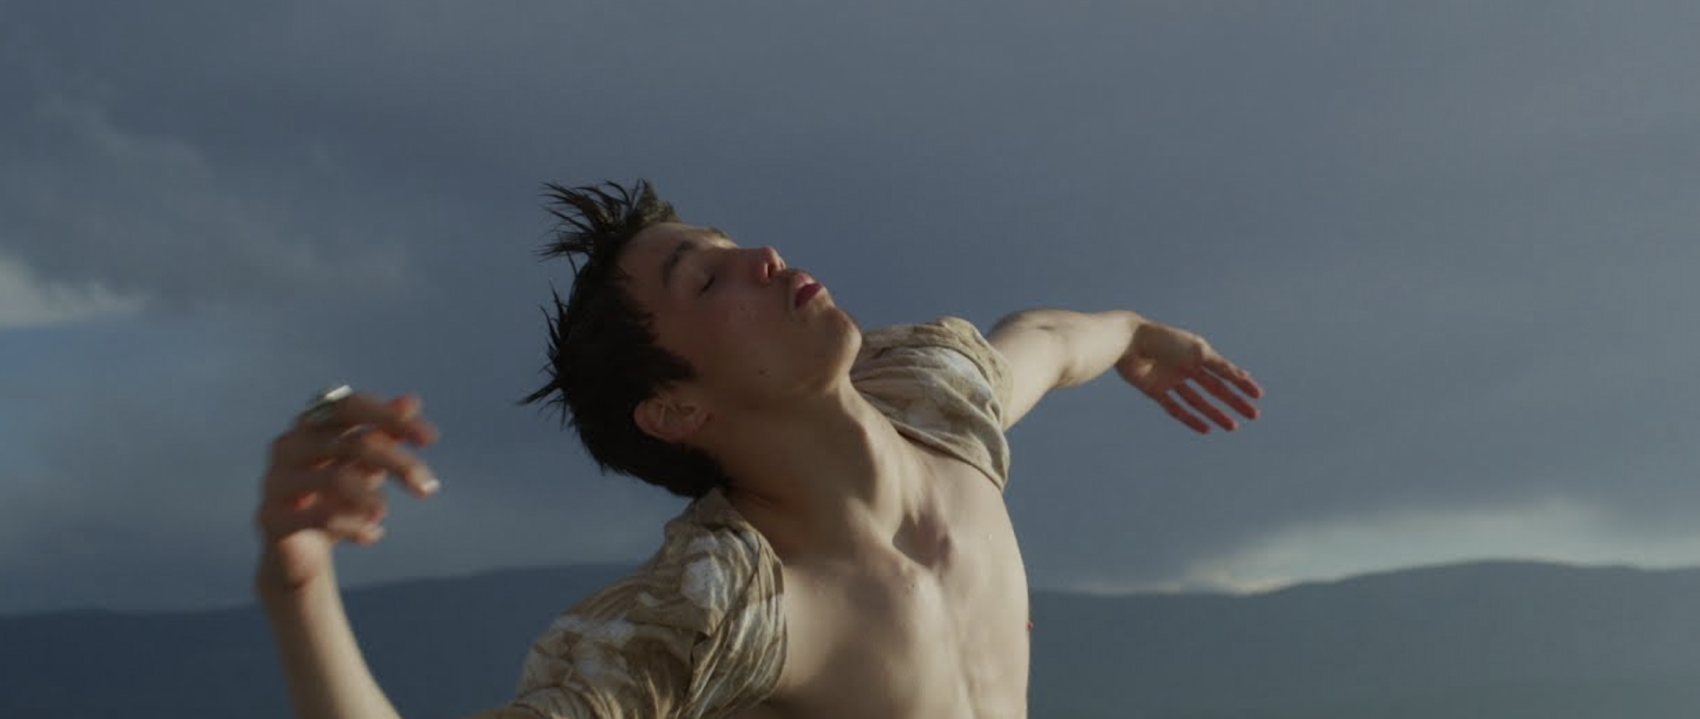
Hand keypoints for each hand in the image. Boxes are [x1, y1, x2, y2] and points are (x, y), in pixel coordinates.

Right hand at [254, 391, 440, 593]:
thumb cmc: (337, 497)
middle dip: (398, 463)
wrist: (301, 553)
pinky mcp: (271, 516)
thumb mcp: (366, 464)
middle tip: (428, 488)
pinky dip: (353, 525)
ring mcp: (276, 480)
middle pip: (352, 443)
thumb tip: (411, 401)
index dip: (390, 417)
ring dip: (371, 497)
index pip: (350, 405)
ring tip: (386, 513)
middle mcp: (289, 445)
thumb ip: (385, 432)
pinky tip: (373, 535)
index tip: (431, 439)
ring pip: (335, 478)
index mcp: (311, 424)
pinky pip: (319, 516)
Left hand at [1116, 322, 1263, 432]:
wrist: (1129, 343)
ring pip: (1198, 401)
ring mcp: (1171, 379)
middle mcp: (1186, 367)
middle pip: (1215, 388)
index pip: (1225, 372)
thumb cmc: (1165, 341)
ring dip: (1215, 413)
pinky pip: (1176, 407)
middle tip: (1253, 415)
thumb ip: (1220, 366)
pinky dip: (1190, 418)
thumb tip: (1242, 376)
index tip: (1258, 396)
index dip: (1242, 383)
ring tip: (1232, 426)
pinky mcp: (1155, 390)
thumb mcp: (1198, 352)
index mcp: (1198, 354)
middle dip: (1234, 402)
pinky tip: (1206, 428)